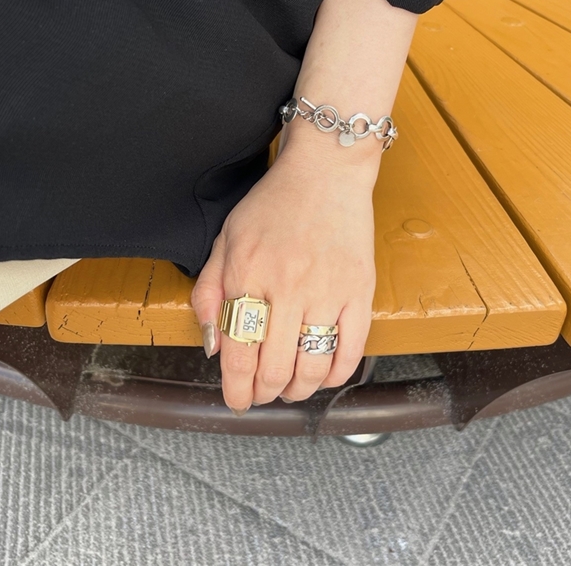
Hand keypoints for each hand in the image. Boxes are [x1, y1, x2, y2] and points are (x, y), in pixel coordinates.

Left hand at [190, 139, 376, 412]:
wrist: (326, 171)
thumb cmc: (273, 203)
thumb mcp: (227, 238)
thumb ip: (210, 291)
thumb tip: (212, 346)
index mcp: (247, 274)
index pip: (238, 352)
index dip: (236, 388)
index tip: (237, 400)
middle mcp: (286, 287)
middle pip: (274, 367)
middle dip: (264, 393)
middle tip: (262, 395)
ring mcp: (327, 290)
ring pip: (312, 366)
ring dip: (299, 390)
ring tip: (291, 389)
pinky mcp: (360, 290)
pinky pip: (351, 349)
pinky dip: (337, 373)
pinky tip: (325, 375)